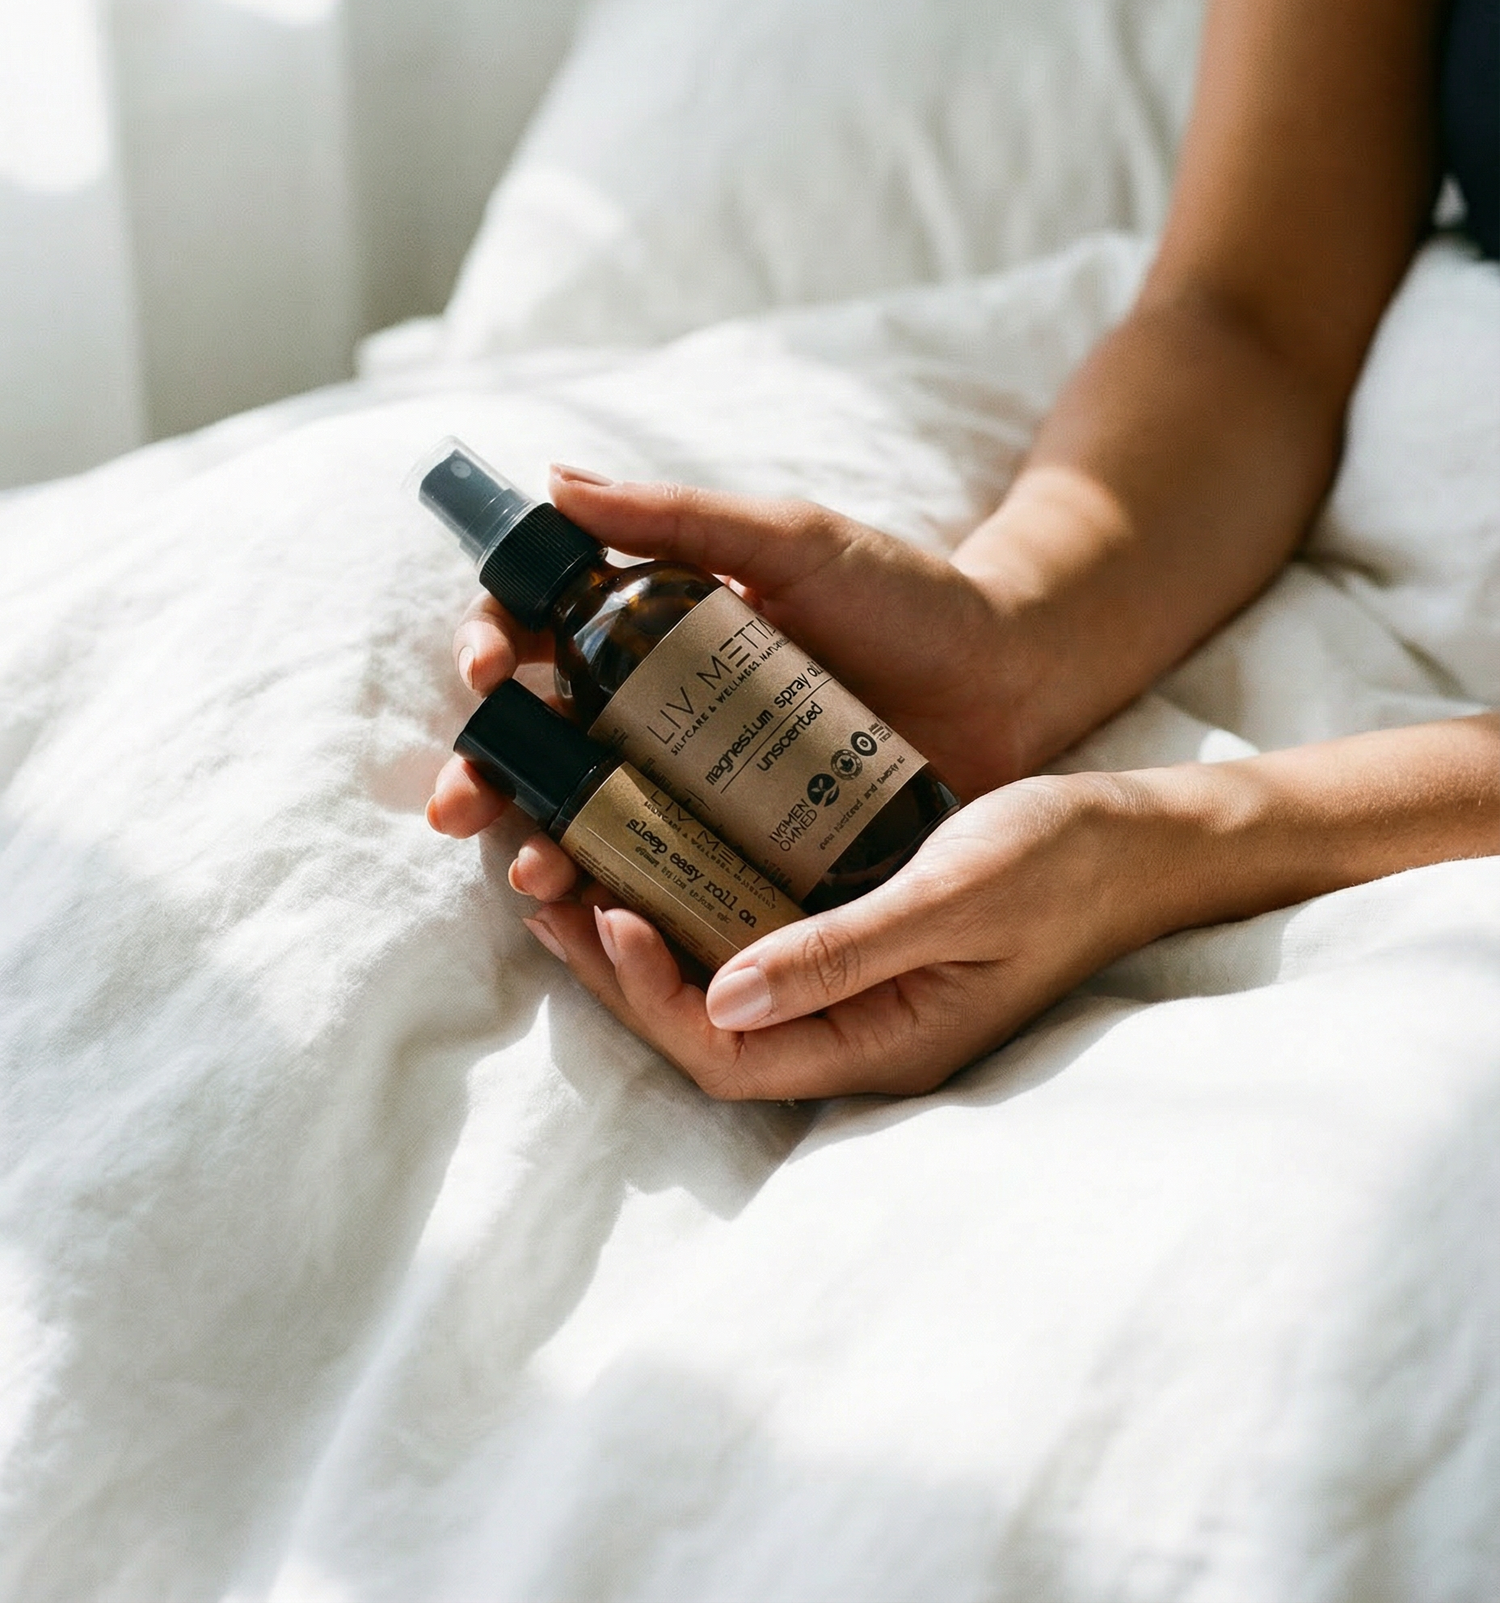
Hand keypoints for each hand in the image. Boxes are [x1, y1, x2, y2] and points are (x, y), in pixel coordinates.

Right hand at [428, 465, 1029, 838]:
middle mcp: (660, 708)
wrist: (1012, 678)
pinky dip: (623, 898)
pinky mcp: (749, 849)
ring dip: (538, 850)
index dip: (493, 649)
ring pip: (590, 819)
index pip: (539, 632)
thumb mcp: (792, 542)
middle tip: (461, 804)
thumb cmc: (906, 596)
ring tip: (529, 879)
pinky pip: (671, 875)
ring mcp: (702, 785)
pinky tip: (599, 917)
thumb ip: (680, 516)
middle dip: (486, 773)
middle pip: (542, 741)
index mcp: (653, 626)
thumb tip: (552, 482)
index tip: (489, 670)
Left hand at [517, 771, 1163, 1099]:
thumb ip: (844, 951)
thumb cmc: (1061, 864)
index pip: (731, 1052)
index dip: (651, 993)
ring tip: (569, 865)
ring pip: (719, 980)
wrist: (1135, 841)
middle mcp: (856, 1032)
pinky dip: (693, 897)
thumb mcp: (955, 897)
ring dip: (643, 930)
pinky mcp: (854, 942)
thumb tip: (722, 997)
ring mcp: (854, 992)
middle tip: (544, 889)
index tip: (603, 909)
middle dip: (618, 967)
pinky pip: (752, 936)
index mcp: (883, 1044)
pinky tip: (653, 844)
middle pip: (705, 1025)